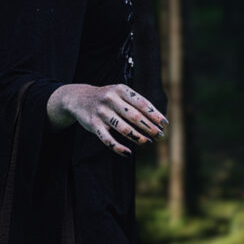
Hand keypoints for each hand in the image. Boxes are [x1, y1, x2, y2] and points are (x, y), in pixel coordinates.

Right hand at [47, 83, 168, 156]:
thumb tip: (158, 120)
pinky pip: (107, 139)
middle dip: (149, 127)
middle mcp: (111, 99)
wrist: (78, 98)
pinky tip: (128, 153)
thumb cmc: (107, 98)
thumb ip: (136, 104)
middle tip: (159, 135)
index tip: (165, 124)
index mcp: (121, 90)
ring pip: (123, 128)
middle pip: (135, 116)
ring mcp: (102, 112)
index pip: (142, 104)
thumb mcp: (120, 93)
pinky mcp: (93, 125)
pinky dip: (118, 148)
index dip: (155, 115)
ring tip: (147, 142)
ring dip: (138, 137)